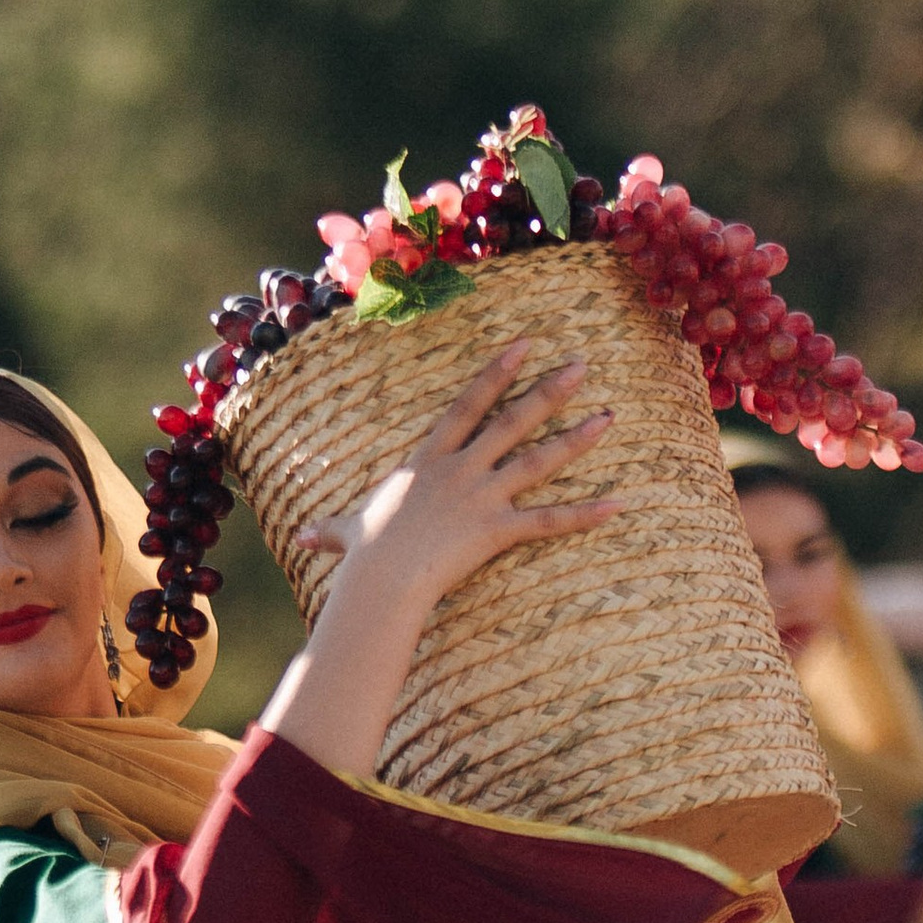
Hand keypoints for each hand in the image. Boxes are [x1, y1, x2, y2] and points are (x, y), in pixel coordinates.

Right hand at [266, 344, 618, 785]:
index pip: (468, 404)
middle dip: (549, 391)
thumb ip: (330, 531)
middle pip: (513, 420)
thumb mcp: (345, 535)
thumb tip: (302, 540)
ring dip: (577, 438)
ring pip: (538, 460)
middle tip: (583, 364)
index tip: (526, 344)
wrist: (379, 578)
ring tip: (610, 417)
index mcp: (430, 460)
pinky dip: (586, 514)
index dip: (498, 372)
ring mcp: (482, 497)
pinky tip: (620, 503)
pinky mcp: (497, 530)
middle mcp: (462, 469)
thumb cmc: (364, 558)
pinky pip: (549, 520)